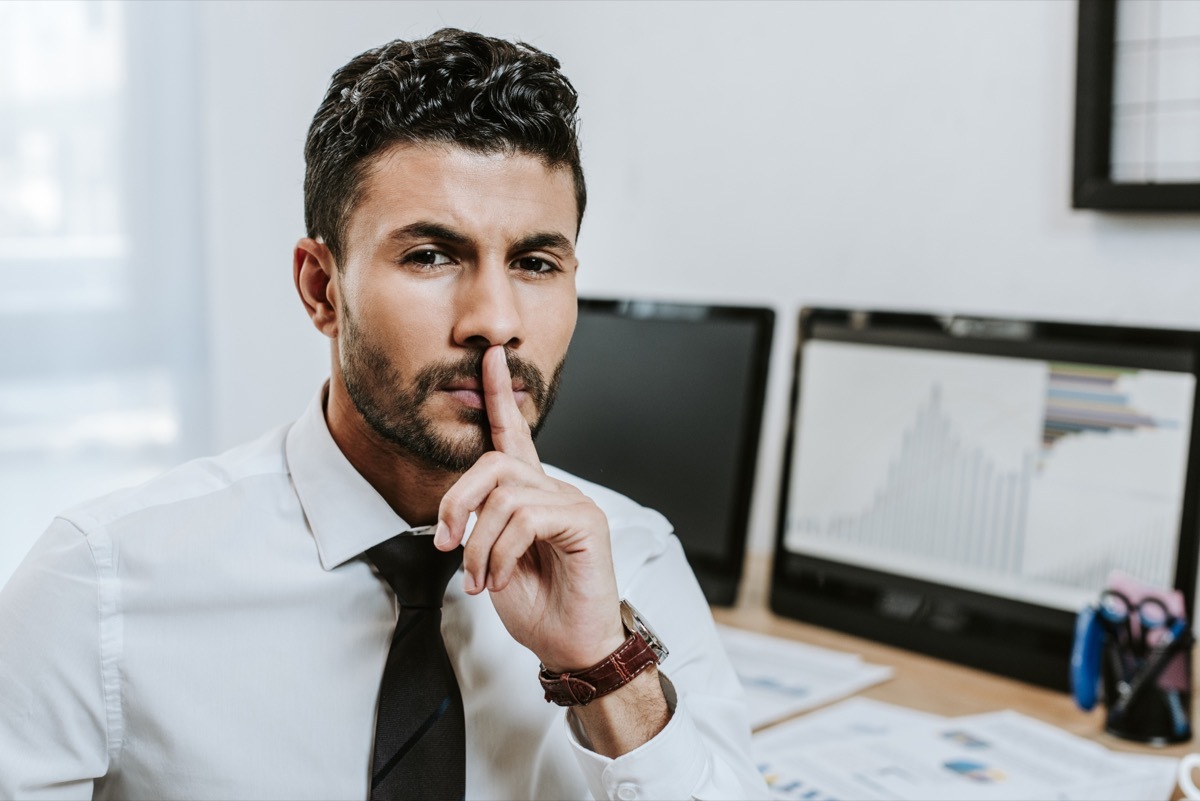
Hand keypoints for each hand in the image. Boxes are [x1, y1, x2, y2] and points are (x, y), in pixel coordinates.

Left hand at [434, 345, 624, 672]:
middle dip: (457, 503)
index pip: (515, 436)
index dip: (500, 396)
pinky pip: (526, 519)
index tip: (489, 358)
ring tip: (481, 579)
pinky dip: (501, 554)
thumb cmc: (539, 607)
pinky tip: (503, 579)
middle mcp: (553, 490)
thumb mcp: (492, 563)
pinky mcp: (585, 521)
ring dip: (479, 544)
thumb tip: (455, 518)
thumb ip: (480, 528)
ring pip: (504, 495)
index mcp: (531, 496)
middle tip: (447, 545)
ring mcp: (572, 503)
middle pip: (493, 463)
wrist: (573, 647)